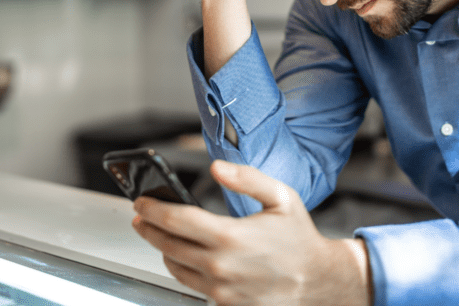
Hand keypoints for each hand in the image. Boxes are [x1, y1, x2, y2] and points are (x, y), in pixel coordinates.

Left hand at [132, 160, 371, 305]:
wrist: (317, 283)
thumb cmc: (299, 240)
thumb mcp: (281, 197)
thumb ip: (247, 178)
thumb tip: (216, 167)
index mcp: (230, 236)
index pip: (175, 220)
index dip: (152, 208)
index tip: (141, 201)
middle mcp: (220, 266)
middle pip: (167, 245)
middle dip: (148, 228)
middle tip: (141, 217)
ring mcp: (220, 290)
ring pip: (175, 267)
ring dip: (163, 249)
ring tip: (162, 235)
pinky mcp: (224, 305)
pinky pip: (192, 286)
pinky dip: (184, 269)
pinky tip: (186, 257)